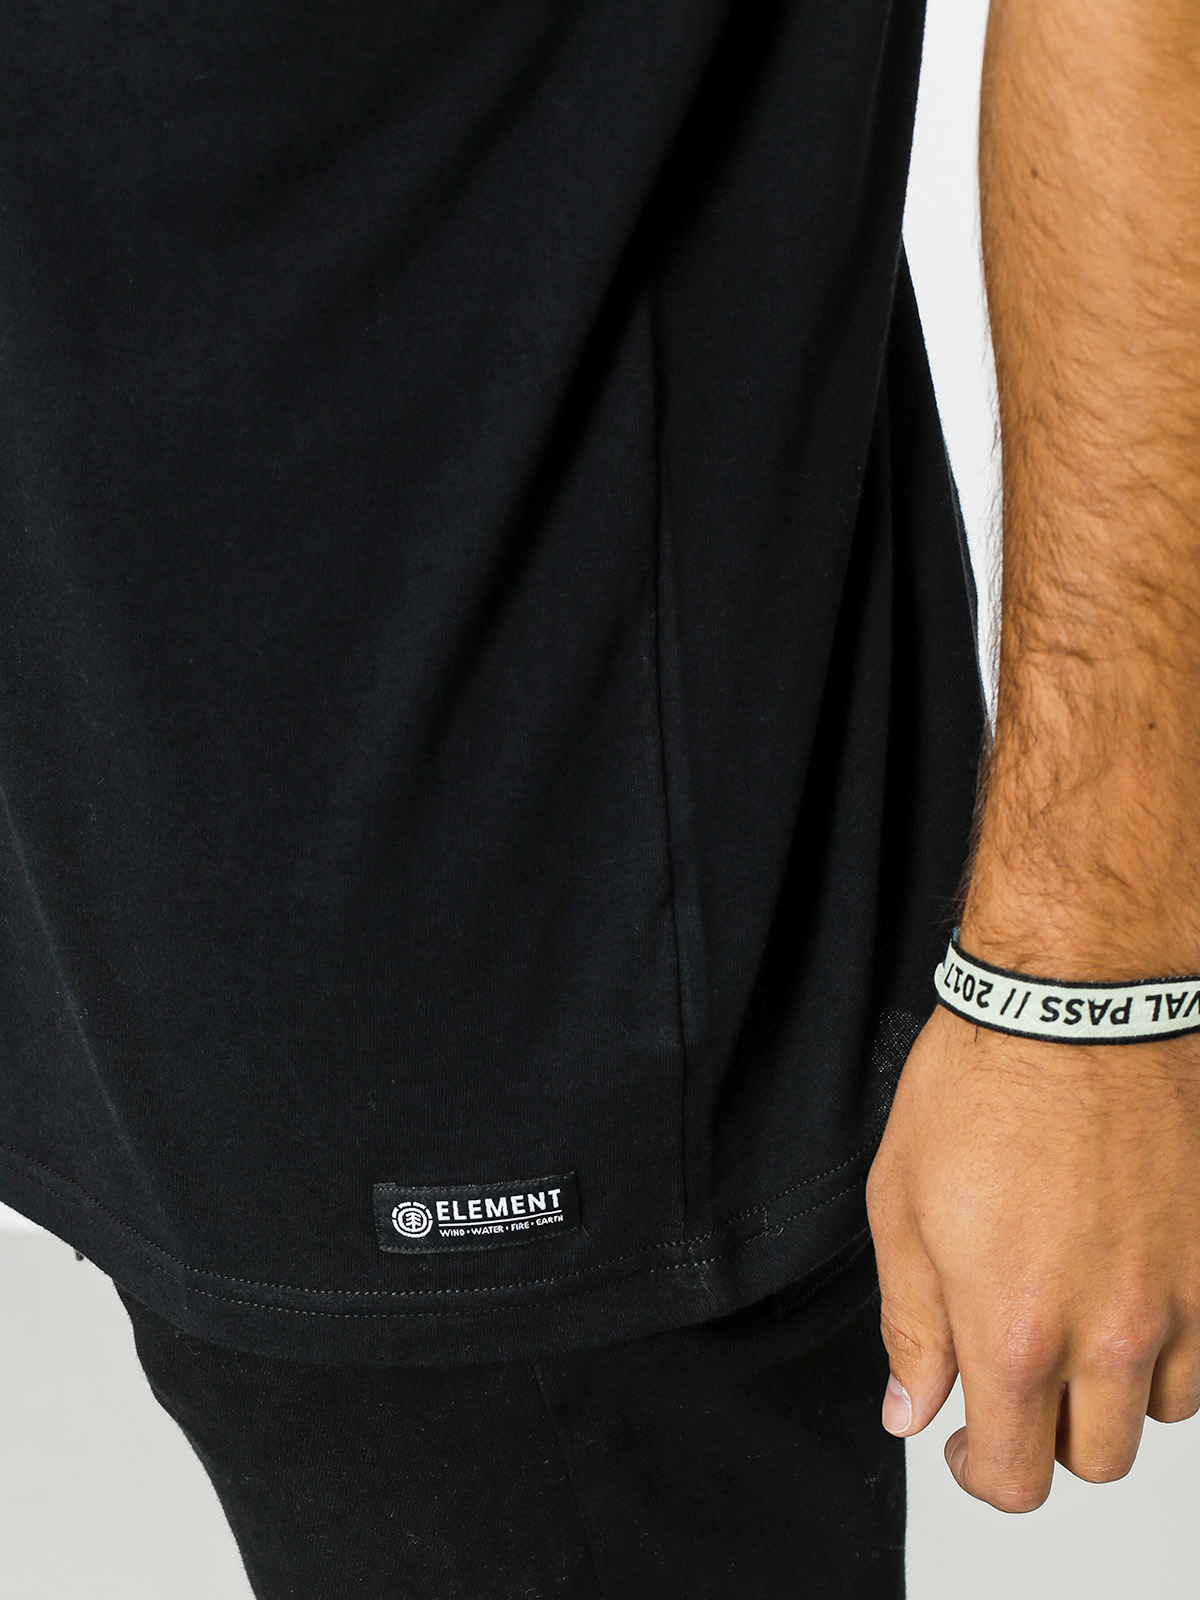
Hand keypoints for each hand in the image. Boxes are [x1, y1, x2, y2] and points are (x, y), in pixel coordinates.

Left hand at [865, 1002, 1199, 1510]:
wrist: (1078, 1005)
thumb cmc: (983, 1084)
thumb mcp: (902, 1204)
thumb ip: (911, 1326)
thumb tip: (911, 1408)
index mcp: (1015, 1327)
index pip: (1015, 1474)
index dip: (978, 1473)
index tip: (963, 1445)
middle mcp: (1109, 1331)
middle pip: (1095, 1459)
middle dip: (1045, 1436)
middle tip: (1014, 1382)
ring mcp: (1179, 1298)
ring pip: (1161, 1412)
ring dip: (1114, 1391)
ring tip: (1073, 1326)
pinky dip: (1170, 1346)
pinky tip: (1126, 1293)